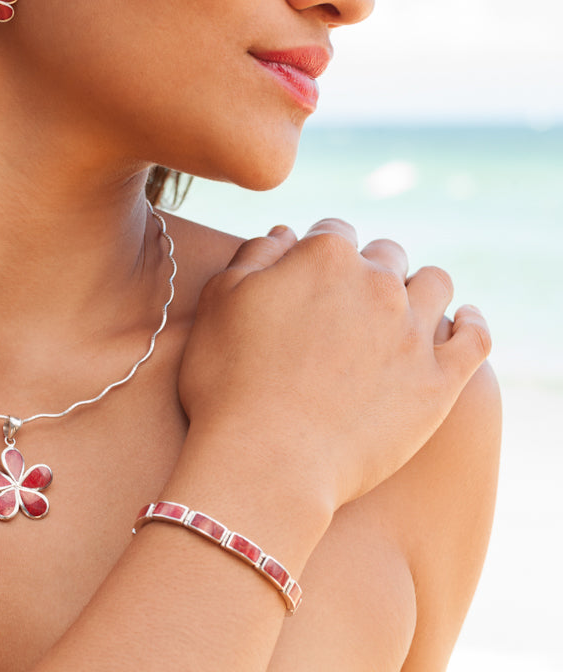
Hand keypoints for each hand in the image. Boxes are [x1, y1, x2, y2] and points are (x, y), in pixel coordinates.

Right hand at [178, 218, 490, 510]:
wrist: (265, 462)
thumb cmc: (228, 383)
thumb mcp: (219, 303)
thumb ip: (255, 256)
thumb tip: (286, 233)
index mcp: (324, 257)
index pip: (333, 231)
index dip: (320, 251)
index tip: (311, 276)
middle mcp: (376, 283)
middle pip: (386, 254)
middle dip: (368, 269)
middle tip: (348, 303)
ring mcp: (413, 331)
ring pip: (435, 283)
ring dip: (419, 287)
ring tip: (402, 310)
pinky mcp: (438, 381)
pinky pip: (474, 337)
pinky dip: (471, 323)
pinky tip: (464, 321)